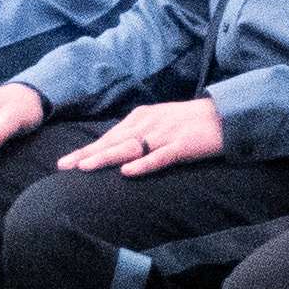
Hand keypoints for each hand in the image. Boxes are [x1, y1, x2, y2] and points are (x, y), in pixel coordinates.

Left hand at [67, 97, 228, 177]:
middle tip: (64, 167)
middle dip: (87, 155)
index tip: (65, 162)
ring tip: (85, 168)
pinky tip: (127, 172)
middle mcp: (149, 123)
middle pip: (113, 142)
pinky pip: (160, 157)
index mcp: (141, 117)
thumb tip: (116, 151)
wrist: (224, 116)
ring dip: (106, 157)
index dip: (87, 150)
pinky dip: (143, 164)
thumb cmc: (190, 122)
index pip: (109, 136)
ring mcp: (165, 134)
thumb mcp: (159, 122)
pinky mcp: (182, 146)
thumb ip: (138, 133)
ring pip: (130, 148)